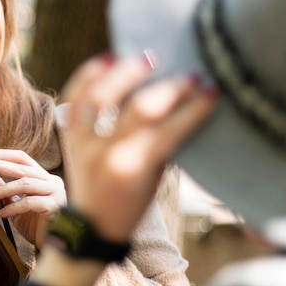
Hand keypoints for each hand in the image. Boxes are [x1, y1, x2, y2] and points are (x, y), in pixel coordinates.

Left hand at [0, 149, 65, 247]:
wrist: (52, 247)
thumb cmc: (36, 226)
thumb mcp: (15, 204)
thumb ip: (4, 189)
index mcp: (43, 177)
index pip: (23, 158)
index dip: (4, 155)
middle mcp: (51, 181)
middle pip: (23, 168)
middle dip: (0, 165)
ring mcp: (55, 192)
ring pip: (25, 183)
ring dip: (2, 189)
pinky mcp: (54, 206)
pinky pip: (30, 202)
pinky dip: (13, 207)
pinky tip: (3, 213)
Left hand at [61, 54, 217, 243]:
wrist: (91, 226)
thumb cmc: (132, 204)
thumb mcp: (155, 179)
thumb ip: (165, 144)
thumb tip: (184, 104)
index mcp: (134, 170)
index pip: (171, 130)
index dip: (196, 108)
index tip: (214, 89)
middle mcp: (107, 154)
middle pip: (141, 109)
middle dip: (171, 89)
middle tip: (191, 75)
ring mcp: (84, 144)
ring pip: (101, 98)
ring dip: (126, 74)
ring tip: (149, 59)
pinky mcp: (71, 137)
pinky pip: (75, 100)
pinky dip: (88, 77)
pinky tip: (108, 59)